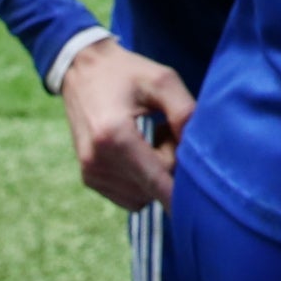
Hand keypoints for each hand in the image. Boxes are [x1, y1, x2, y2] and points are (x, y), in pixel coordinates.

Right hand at [57, 37, 196, 211]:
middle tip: (167, 130)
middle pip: (152, 186)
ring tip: (150, 137)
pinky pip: (129, 194)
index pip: (155, 181)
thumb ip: (185, 112)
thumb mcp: (163, 80)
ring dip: (154, 174)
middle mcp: (97, 161)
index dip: (179, 197)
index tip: (200, 212)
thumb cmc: (126, 72)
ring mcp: (90, 173)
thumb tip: (197, 151)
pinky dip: (140, 179)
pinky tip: (138, 149)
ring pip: (142, 195)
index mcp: (114, 136)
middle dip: (170, 165)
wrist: (81, 68)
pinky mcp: (89, 178)